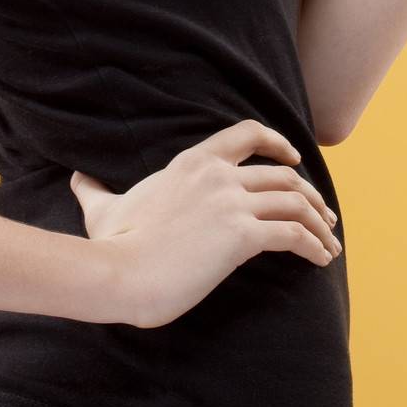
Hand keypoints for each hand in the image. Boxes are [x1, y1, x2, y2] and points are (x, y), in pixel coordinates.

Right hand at [68, 118, 341, 329]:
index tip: (294, 159)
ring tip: (329, 245)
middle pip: (283, 176)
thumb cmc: (112, 245)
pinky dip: (313, 246)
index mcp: (193, 162)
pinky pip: (292, 235)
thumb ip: (94, 189)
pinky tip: (320, 260)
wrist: (120, 272)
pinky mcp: (241, 236)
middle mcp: (218, 175)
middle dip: (311, 197)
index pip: (247, 134)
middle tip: (325, 218)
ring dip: (319, 224)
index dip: (278, 142)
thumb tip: (76, 179)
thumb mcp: (103, 208)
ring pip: (294, 203)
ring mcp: (231, 203)